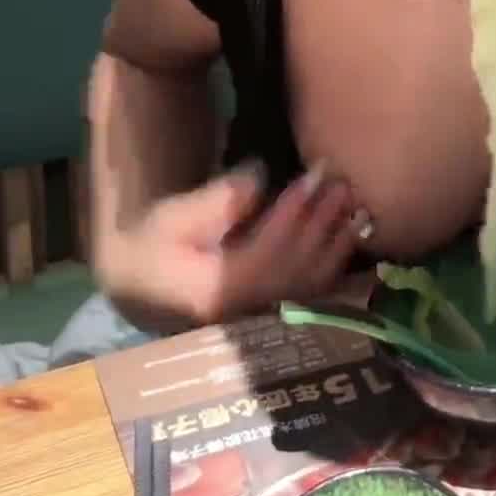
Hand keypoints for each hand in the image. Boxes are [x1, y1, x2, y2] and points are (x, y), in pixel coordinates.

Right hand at [101, 163, 371, 330]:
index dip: (294, 214)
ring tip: (357, 208)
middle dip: (322, 224)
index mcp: (213, 291)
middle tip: (344, 185)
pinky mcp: (268, 315)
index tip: (315, 176)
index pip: (266, 252)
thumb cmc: (149, 248)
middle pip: (294, 268)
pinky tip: (351, 238)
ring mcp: (257, 319)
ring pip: (308, 284)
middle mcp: (242, 312)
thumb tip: (258, 177)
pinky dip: (334, 265)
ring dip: (336, 245)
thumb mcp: (170, 218)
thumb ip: (215, 202)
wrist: (139, 287)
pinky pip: (309, 293)